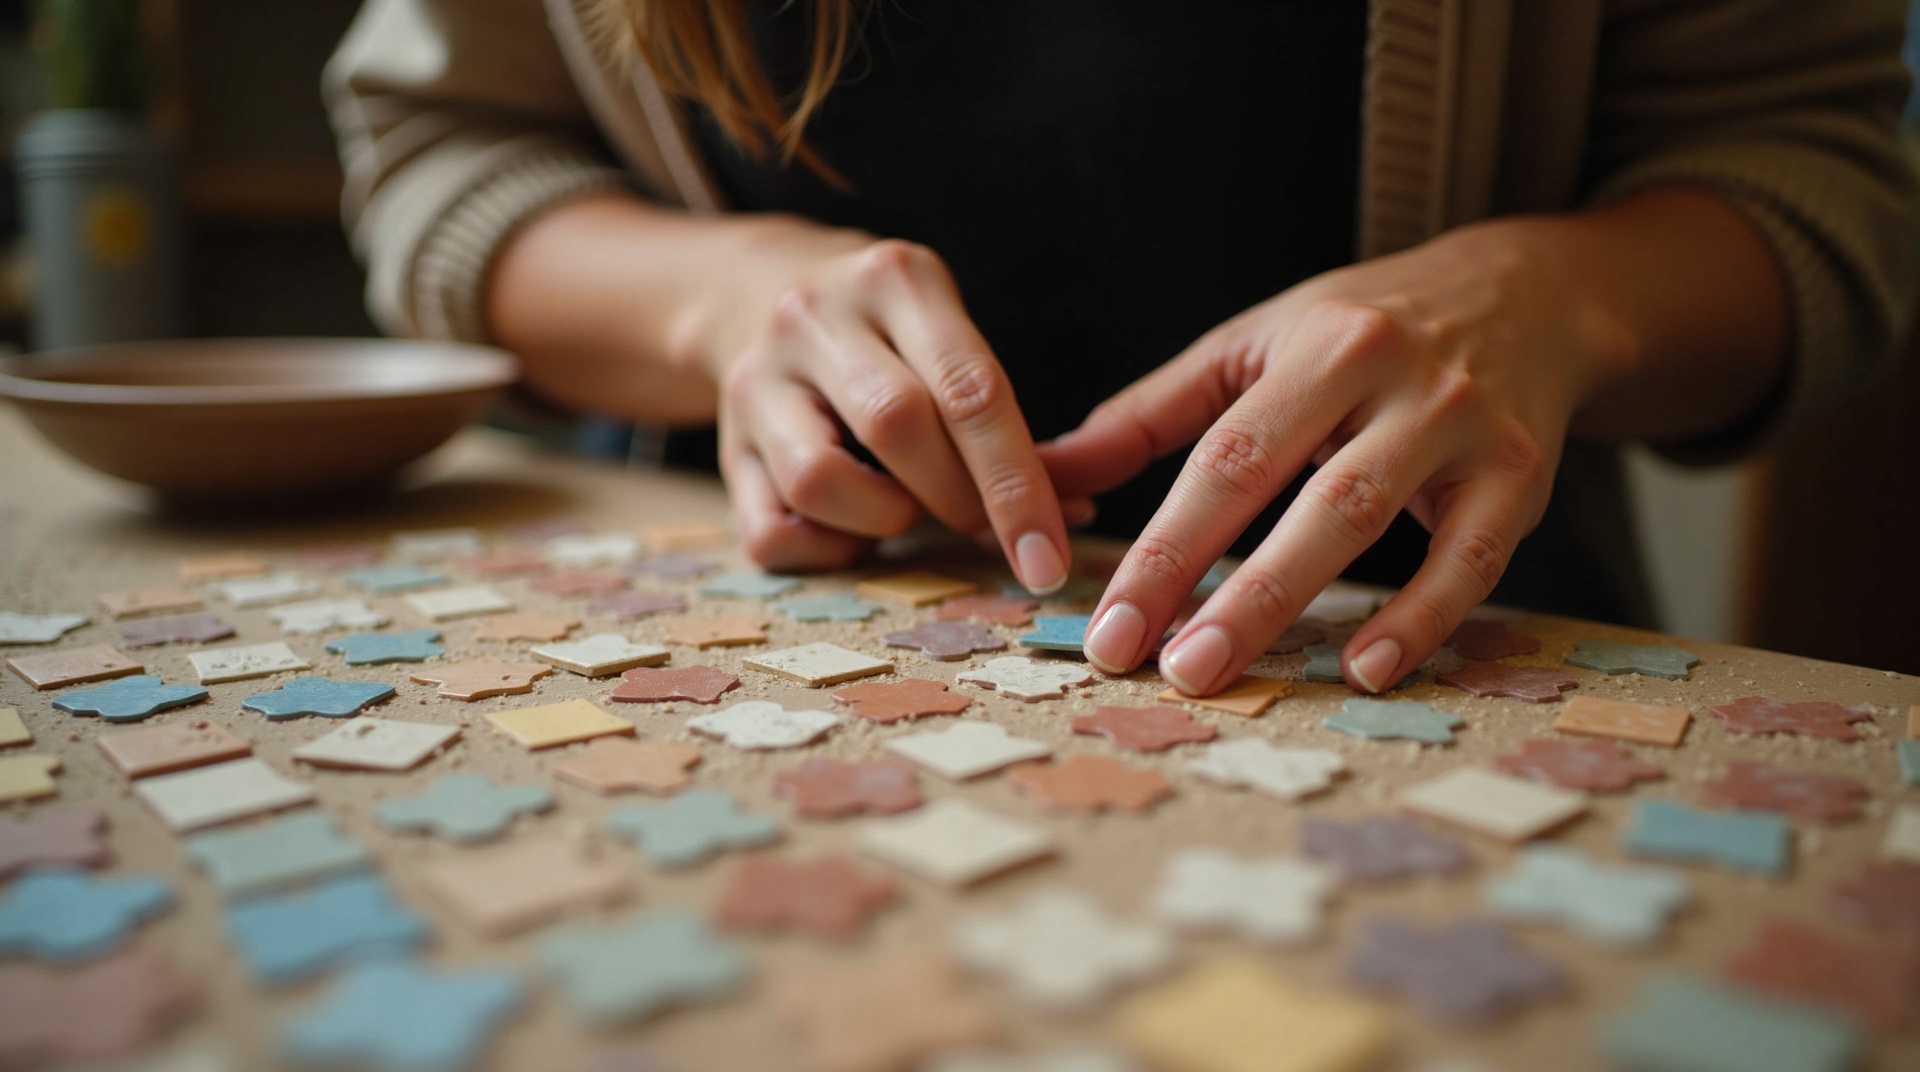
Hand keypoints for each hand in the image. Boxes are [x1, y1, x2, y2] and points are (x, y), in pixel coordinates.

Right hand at [708, 224, 1080, 589]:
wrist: (759, 295)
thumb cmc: (891, 339)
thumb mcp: (949, 337)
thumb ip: (1006, 421)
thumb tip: (1074, 511)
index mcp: (894, 278)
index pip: (969, 389)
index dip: (1017, 485)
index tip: (1049, 558)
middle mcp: (814, 318)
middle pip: (898, 427)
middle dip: (959, 500)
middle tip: (986, 527)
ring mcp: (755, 379)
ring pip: (820, 482)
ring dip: (885, 521)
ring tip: (905, 508)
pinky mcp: (724, 445)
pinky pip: (772, 533)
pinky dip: (827, 552)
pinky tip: (852, 528)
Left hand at [1041, 216, 1636, 693]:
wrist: (1529, 294)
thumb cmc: (1363, 331)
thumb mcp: (1256, 345)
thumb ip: (1150, 415)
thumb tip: (1046, 471)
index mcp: (1320, 345)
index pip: (1224, 456)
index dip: (1163, 546)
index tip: (1110, 623)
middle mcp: (1394, 378)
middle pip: (1297, 493)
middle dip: (1221, 588)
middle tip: (1155, 666)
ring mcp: (1464, 427)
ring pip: (1367, 521)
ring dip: (1289, 603)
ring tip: (1221, 671)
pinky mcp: (1520, 477)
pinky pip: (1470, 560)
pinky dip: (1421, 620)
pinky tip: (1364, 670)